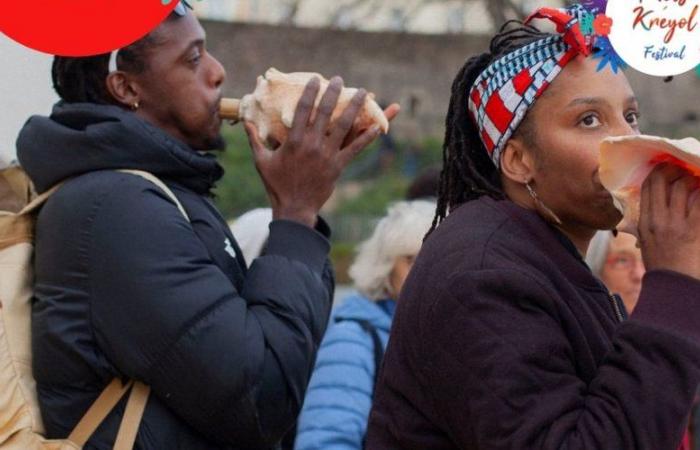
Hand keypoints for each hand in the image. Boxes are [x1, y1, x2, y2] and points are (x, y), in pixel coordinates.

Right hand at [245, 76, 399, 227]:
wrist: (294, 209)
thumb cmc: (276, 185)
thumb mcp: (261, 160)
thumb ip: (254, 139)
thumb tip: (245, 120)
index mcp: (293, 141)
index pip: (303, 109)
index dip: (311, 92)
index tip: (316, 79)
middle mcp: (311, 144)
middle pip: (325, 112)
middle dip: (333, 93)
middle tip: (340, 79)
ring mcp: (326, 155)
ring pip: (344, 126)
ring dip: (354, 107)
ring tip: (363, 93)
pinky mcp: (338, 166)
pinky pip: (355, 148)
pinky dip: (367, 137)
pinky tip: (378, 126)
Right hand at [638, 163, 699, 279]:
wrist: (675, 286)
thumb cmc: (663, 266)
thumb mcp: (647, 243)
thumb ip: (649, 223)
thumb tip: (656, 204)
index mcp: (645, 222)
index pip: (647, 187)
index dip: (657, 172)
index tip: (665, 168)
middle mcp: (658, 219)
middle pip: (663, 181)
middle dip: (675, 170)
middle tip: (684, 169)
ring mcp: (677, 223)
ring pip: (684, 186)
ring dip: (693, 179)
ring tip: (697, 180)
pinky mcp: (696, 229)